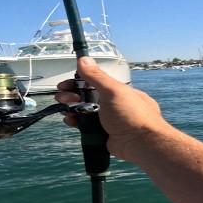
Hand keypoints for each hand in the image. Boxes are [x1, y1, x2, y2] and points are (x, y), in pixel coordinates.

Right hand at [55, 57, 172, 159]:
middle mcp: (111, 104)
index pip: (93, 82)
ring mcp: (106, 119)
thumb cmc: (130, 114)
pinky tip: (71, 122)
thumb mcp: (113, 91)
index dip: (77, 82)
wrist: (140, 144)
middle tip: (62, 98)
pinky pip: (85, 126)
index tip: (65, 84)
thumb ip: (96, 76)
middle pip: (85, 97)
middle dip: (71, 95)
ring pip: (83, 111)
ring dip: (71, 109)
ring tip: (65, 111)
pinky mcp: (101, 133)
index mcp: (116, 91)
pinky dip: (76, 122)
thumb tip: (83, 59)